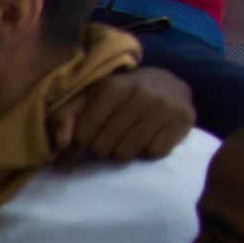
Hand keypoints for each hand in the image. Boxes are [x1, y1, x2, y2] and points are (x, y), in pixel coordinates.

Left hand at [55, 66, 196, 163]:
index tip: (70, 158)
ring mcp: (164, 108)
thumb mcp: (91, 97)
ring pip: (126, 154)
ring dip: (122, 152)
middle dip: (101, 148)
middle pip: (103, 147)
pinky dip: (147, 152)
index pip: (84, 133)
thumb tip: (61, 142)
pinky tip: (147, 137)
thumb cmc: (122, 95)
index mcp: (113, 87)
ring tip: (127, 137)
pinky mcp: (183, 120)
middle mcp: (140, 95)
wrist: (168, 84)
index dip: (74, 150)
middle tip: (108, 138)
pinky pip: (153, 153)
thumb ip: (68, 116)